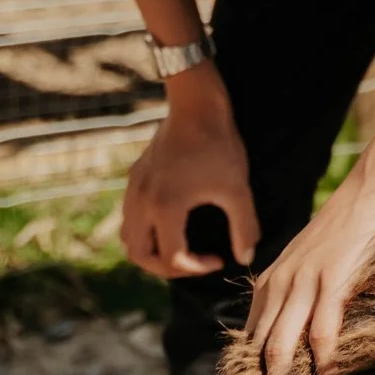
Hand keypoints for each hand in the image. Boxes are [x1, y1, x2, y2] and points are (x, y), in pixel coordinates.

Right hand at [119, 68, 260, 279]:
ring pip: (128, 237)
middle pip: (139, 255)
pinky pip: (129, 217)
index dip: (197, 268)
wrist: (196, 106)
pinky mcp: (134, 178)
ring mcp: (134, 189)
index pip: (172, 258)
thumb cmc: (219, 146)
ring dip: (151, 251)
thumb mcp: (238, 190)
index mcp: (166, 207)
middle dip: (166, 268)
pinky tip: (172, 225)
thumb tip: (245, 258)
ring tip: (180, 249)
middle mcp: (142, 201)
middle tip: (192, 264)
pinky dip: (145, 231)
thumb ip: (244, 228)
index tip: (219, 258)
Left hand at [244, 162, 374, 374]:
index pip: (251, 335)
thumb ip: (300, 292)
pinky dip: (322, 362)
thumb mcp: (312, 260)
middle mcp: (279, 283)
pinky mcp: (332, 282)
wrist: (373, 188)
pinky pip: (321, 332)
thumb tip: (305, 334)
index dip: (251, 370)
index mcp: (271, 281)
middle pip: (260, 345)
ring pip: (282, 343)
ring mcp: (303, 282)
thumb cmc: (349, 228)